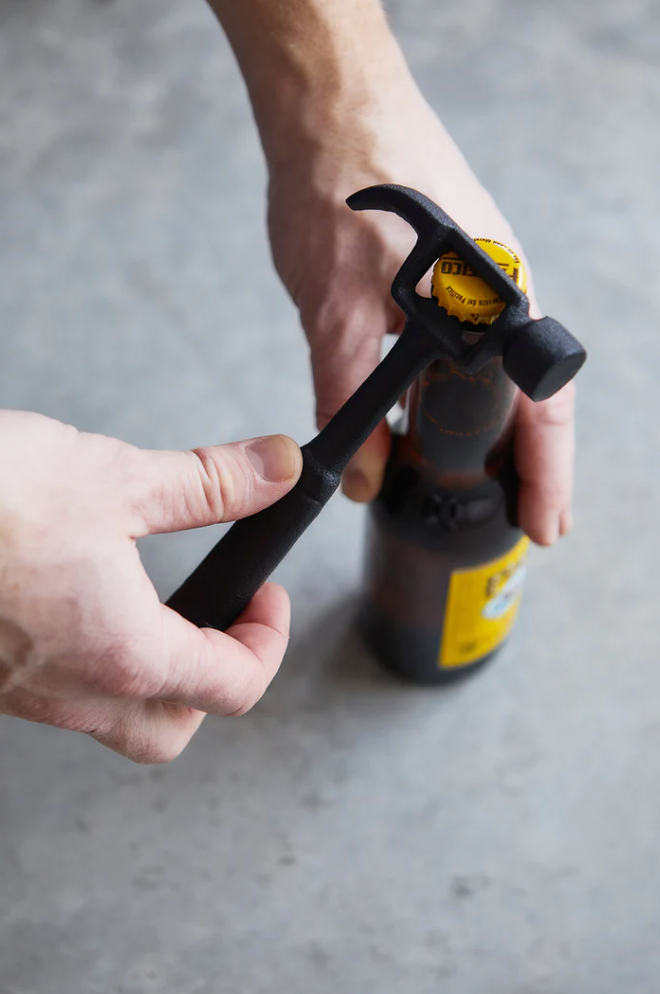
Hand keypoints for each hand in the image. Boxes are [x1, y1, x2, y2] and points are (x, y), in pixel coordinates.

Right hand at [0, 412, 301, 761]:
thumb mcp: (113, 478)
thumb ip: (208, 484)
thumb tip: (274, 472)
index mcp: (122, 652)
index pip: (233, 685)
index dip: (269, 638)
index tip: (267, 595)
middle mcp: (70, 691)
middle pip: (171, 731)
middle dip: (212, 681)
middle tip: (221, 619)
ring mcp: (19, 692)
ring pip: (109, 717)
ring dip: (149, 671)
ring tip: (152, 602)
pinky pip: (55, 691)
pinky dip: (89, 658)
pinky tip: (77, 597)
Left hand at [267, 85, 574, 544]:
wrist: (328, 107)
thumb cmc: (341, 185)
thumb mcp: (335, 311)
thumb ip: (349, 400)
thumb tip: (363, 475)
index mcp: (496, 305)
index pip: (543, 410)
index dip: (546, 476)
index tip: (544, 527)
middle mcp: (500, 295)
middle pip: (529, 401)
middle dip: (522, 467)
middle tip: (514, 520)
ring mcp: (477, 284)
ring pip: (496, 379)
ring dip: (488, 435)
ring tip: (476, 485)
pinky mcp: (447, 275)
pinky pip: (467, 352)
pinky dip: (457, 398)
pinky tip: (432, 421)